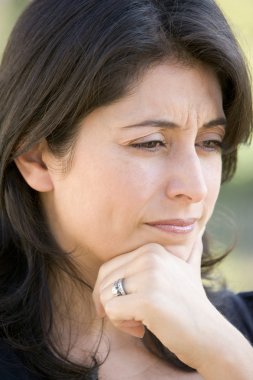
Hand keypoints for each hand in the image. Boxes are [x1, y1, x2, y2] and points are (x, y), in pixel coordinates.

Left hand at [93, 229, 213, 367]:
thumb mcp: (189, 269)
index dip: (113, 291)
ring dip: (117, 316)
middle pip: (104, 281)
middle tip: (134, 316)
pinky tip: (142, 328)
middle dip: (111, 304)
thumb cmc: (192, 305)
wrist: (210, 335)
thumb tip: (197, 233)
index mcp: (152, 248)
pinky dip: (121, 324)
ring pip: (105, 296)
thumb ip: (187, 251)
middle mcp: (149, 256)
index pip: (108, 267)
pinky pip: (111, 310)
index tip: (132, 305)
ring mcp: (149, 277)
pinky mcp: (146, 300)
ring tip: (140, 321)